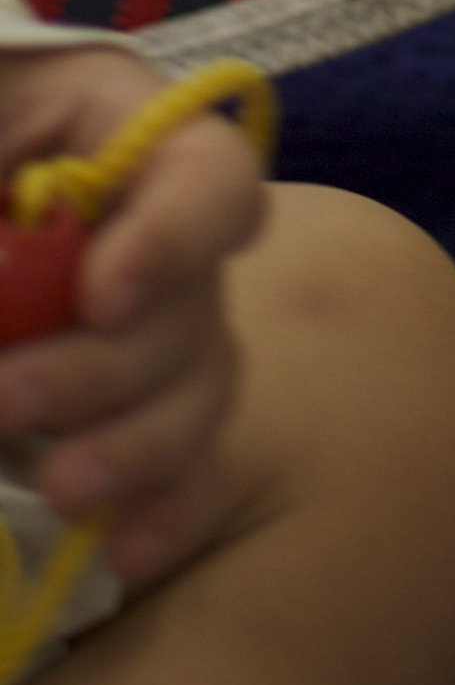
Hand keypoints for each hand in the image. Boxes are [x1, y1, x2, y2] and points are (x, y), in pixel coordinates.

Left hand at [0, 43, 267, 593]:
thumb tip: (4, 304)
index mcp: (109, 132)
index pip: (205, 171)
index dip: (177, 234)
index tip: (103, 297)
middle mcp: (149, 229)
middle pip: (197, 302)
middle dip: (107, 369)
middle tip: (5, 403)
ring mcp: (141, 323)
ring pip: (197, 390)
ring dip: (136, 447)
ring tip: (59, 490)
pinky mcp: (116, 408)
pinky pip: (181, 464)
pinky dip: (164, 511)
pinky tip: (126, 552)